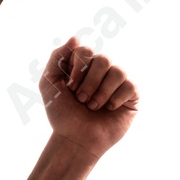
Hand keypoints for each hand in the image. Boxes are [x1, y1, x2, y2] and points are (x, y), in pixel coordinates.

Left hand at [41, 37, 138, 156]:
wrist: (75, 140)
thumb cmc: (62, 115)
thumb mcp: (49, 85)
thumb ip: (57, 59)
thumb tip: (75, 38)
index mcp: (83, 67)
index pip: (85, 50)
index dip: (77, 68)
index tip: (69, 88)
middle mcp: (102, 72)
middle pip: (103, 59)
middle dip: (89, 83)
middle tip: (80, 100)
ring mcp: (117, 82)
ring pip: (117, 71)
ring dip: (101, 93)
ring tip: (92, 107)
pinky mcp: (131, 95)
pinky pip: (129, 85)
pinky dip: (115, 99)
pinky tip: (108, 110)